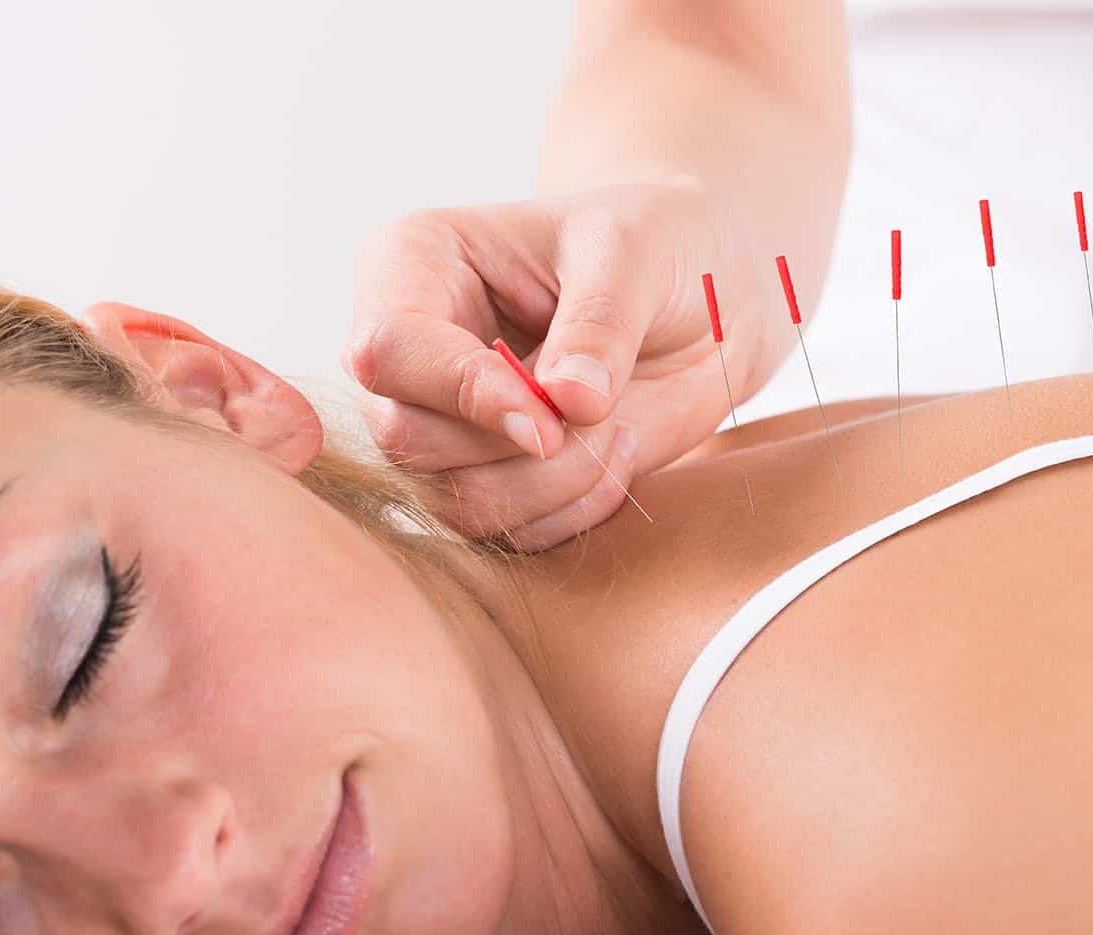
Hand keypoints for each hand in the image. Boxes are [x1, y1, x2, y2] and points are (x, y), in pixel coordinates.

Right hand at [343, 176, 788, 550]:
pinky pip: (503, 532)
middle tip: (606, 416)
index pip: (389, 349)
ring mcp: (435, 420)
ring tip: (619, 430)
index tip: (552, 419)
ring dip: (552, 486)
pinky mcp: (476, 476)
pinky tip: (617, 456)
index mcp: (412, 263)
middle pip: (405, 438)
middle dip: (516, 449)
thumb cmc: (656, 244)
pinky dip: (571, 511)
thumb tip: (567, 404)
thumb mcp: (635, 255)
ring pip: (451, 499)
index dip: (464, 393)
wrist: (703, 294)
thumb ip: (598, 325)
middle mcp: (408, 350)